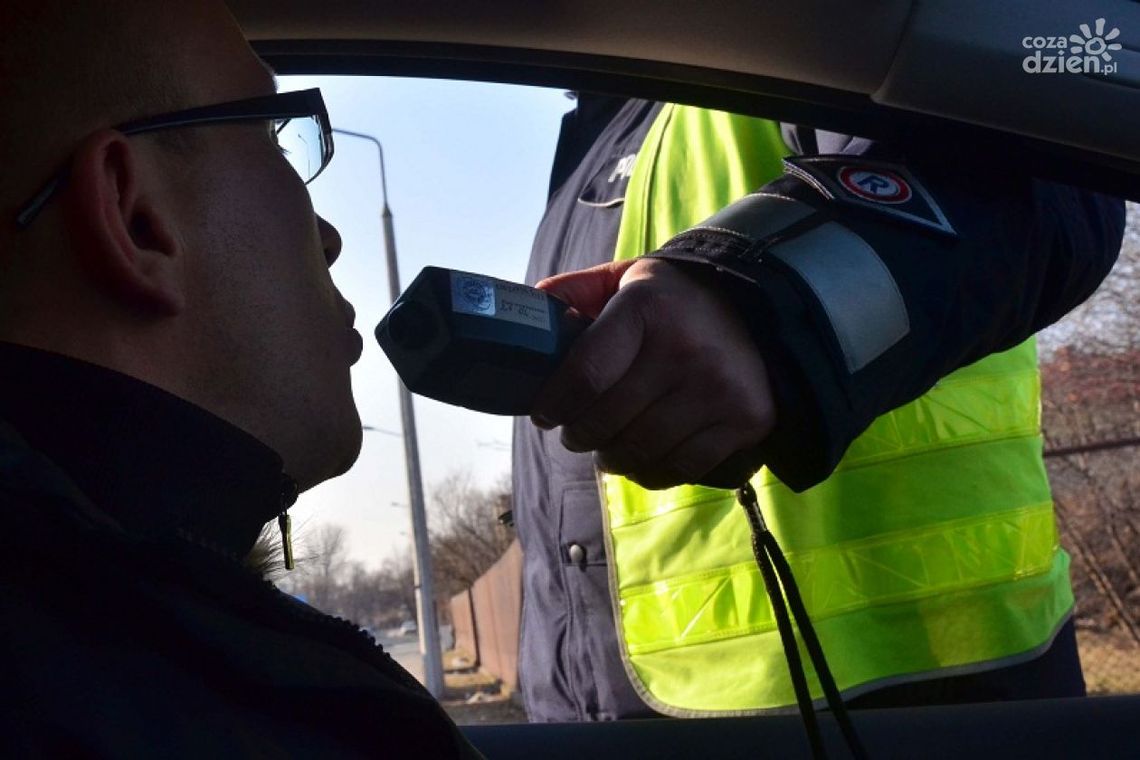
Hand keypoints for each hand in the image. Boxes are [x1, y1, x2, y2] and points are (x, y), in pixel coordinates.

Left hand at [530, 257, 776, 489]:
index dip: (555, 403)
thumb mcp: (627, 279)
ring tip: (605, 449)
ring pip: (639, 450)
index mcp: (646, 308)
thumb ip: (577, 291)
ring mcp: (717, 389)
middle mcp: (684, 349)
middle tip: (575, 433)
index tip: (545, 414)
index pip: (585, 374)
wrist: (761, 310)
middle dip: (578, 435)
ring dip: (610, 458)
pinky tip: (640, 460)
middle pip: (606, 421)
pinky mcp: (744, 419)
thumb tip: (532, 308)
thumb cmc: (675, 302)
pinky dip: (650, 472)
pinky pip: (679, 468)